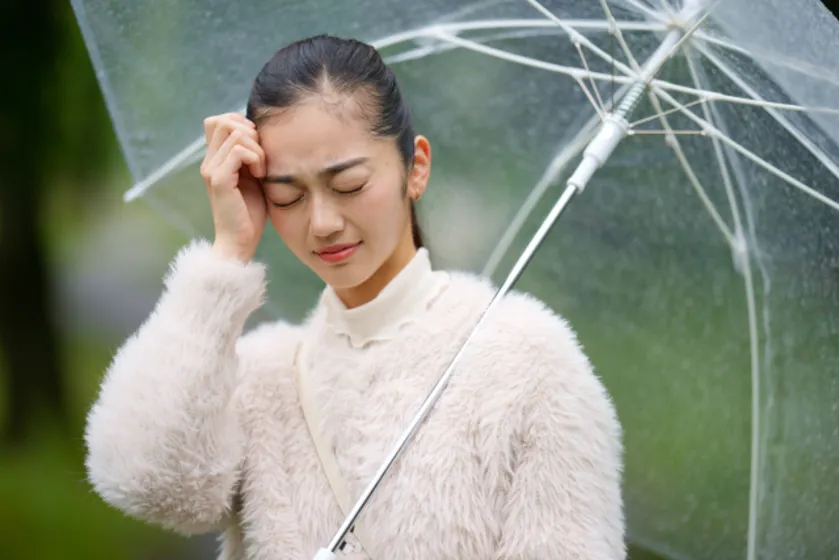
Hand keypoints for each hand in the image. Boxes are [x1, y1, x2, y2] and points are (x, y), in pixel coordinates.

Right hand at [199, 112, 266, 262]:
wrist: (240, 242)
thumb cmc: (250, 213)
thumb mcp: (253, 177)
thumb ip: (251, 156)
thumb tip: (260, 133)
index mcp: (214, 160)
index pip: (218, 120)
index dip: (241, 124)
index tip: (257, 147)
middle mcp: (208, 162)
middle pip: (223, 121)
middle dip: (250, 132)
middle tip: (260, 157)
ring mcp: (211, 170)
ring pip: (233, 133)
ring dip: (256, 148)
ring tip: (261, 170)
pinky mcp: (219, 180)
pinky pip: (238, 151)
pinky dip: (255, 158)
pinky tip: (260, 176)